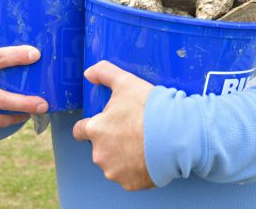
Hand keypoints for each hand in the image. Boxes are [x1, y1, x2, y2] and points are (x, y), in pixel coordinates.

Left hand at [73, 61, 154, 190]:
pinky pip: (129, 176)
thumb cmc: (150, 109)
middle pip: (100, 147)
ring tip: (143, 143)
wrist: (175, 135)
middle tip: (132, 130)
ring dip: (124, 156)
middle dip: (112, 140)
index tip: (104, 124)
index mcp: (95, 130)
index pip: (80, 131)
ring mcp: (114, 171)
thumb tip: (89, 72)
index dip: (91, 126)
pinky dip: (137, 169)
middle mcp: (100, 154)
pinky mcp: (129, 183)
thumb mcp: (126, 82)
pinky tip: (149, 156)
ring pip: (114, 163)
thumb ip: (105, 73)